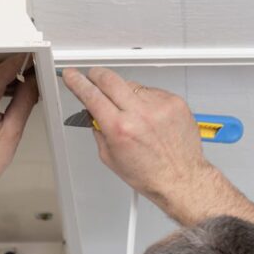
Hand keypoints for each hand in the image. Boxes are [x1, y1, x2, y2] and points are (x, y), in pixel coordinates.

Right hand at [62, 67, 208, 203]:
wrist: (181, 178)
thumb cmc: (149, 174)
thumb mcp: (110, 157)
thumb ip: (99, 130)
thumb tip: (93, 110)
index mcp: (120, 128)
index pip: (91, 95)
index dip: (77, 82)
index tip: (71, 75)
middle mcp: (140, 114)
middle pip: (110, 79)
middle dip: (97, 76)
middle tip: (93, 77)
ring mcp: (159, 105)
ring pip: (131, 85)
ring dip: (124, 93)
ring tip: (132, 113)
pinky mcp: (173, 102)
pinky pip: (151, 91)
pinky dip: (145, 100)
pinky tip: (149, 117)